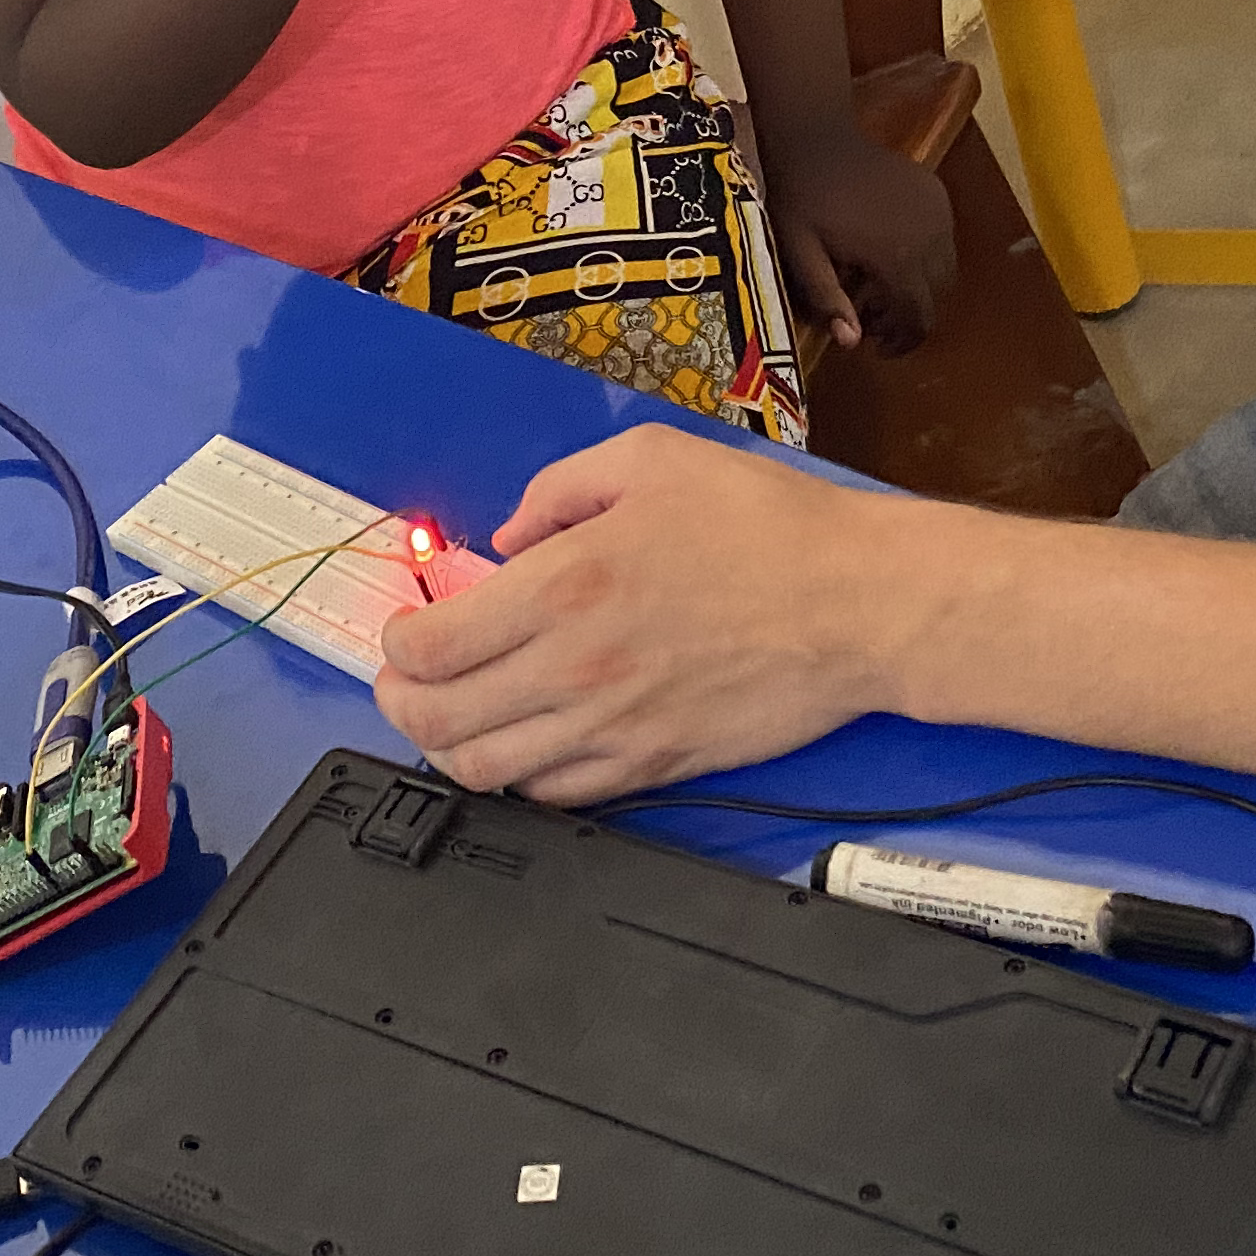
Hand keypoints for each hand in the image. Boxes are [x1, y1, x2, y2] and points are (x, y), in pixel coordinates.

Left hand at [372, 423, 939, 805]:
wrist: (858, 604)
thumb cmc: (765, 527)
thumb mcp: (650, 460)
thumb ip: (558, 490)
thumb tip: (510, 535)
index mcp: (562, 586)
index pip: (430, 646)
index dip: (397, 643)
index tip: (405, 630)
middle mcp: (574, 669)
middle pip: (438, 720)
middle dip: (400, 700)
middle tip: (403, 680)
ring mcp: (612, 730)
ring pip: (485, 770)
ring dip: (449, 745)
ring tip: (450, 717)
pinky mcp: (653, 766)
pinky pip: (554, 795)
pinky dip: (519, 776)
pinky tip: (523, 743)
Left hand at [758, 123, 954, 353]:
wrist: (816, 136)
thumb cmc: (801, 197)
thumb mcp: (801, 253)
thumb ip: (827, 298)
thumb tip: (852, 342)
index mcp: (897, 257)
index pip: (918, 316)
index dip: (903, 340)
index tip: (878, 347)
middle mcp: (929, 237)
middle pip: (936, 296)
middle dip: (909, 315)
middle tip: (872, 317)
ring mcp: (938, 212)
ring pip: (945, 268)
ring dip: (920, 286)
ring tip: (879, 286)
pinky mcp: (937, 193)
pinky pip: (944, 238)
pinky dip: (925, 256)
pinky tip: (891, 251)